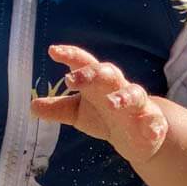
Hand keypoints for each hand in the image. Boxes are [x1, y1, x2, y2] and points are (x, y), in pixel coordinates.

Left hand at [29, 44, 168, 163]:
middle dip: (92, 73)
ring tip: (112, 103)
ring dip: (123, 97)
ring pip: (134, 94)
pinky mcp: (152, 120)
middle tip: (72, 79)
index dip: (70, 55)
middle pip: (108, 73)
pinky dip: (152, 124)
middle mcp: (117, 87)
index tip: (53, 51)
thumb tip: (32, 106)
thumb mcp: (77, 113)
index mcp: (98, 81)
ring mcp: (137, 103)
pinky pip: (154, 120)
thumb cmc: (103, 115)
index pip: (84, 62)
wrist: (135, 134)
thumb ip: (57, 108)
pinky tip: (150, 129)